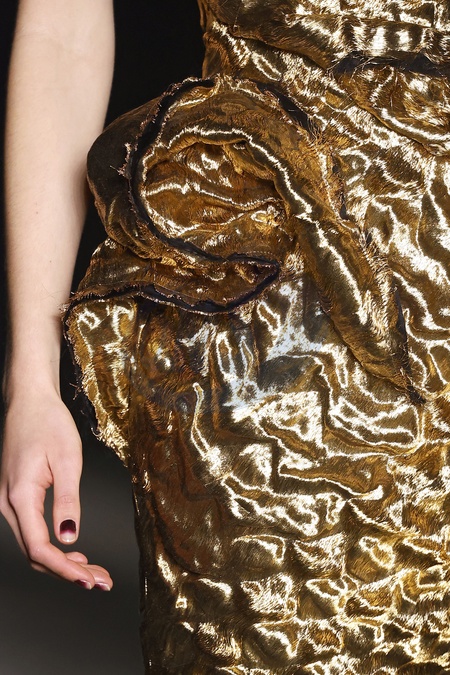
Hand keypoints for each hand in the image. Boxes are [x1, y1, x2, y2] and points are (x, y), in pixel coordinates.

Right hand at [0, 387, 112, 590]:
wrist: (30, 400)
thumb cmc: (49, 423)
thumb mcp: (67, 459)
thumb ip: (68, 500)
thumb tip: (69, 536)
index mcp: (20, 495)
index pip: (40, 547)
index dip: (65, 569)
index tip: (90, 580)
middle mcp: (8, 503)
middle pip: (35, 553)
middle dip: (69, 571)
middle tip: (101, 580)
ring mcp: (8, 501)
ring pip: (33, 544)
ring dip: (62, 561)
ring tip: (93, 570)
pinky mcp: (15, 496)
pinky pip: (31, 530)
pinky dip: (53, 546)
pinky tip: (73, 550)